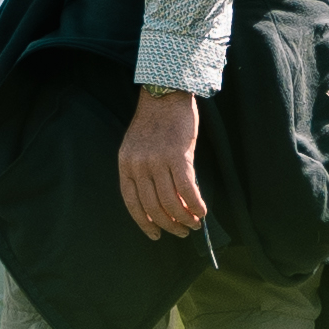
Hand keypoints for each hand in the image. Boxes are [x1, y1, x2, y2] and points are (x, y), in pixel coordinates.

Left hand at [118, 87, 208, 237]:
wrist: (166, 93)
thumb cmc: (155, 120)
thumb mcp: (138, 147)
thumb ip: (143, 171)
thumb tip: (163, 202)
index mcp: (126, 164)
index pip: (132, 203)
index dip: (144, 223)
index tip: (156, 234)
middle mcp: (139, 165)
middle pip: (153, 206)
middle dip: (169, 225)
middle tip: (182, 231)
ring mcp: (157, 160)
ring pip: (171, 201)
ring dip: (184, 218)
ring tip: (194, 224)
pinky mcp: (178, 155)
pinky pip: (187, 189)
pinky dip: (196, 204)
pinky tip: (202, 211)